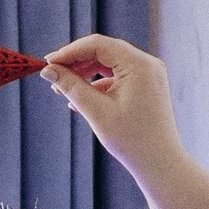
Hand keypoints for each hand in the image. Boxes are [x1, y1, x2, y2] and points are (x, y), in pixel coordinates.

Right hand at [42, 35, 179, 175]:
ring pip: (108, 64)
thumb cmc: (133, 140)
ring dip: (85, 74)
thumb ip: (71, 87)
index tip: (48, 63)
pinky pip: (117, 77)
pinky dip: (98, 85)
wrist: (160, 164)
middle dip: (76, 63)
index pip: (98, 44)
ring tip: (63, 89)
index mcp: (139, 64)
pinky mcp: (146, 86)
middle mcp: (147, 64)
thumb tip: (48, 71)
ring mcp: (148, 74)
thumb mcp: (96, 111)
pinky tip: (80, 100)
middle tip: (53, 76)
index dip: (69, 52)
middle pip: (103, 51)